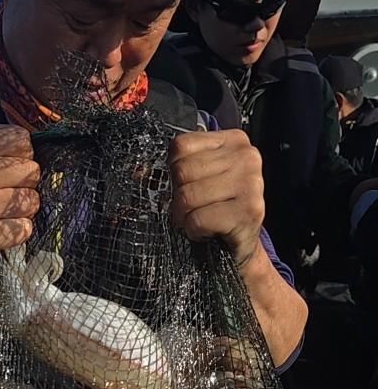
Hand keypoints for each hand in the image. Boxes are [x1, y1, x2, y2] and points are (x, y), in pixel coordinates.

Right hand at [0, 125, 40, 269]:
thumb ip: (6, 147)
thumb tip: (48, 146)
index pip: (21, 138)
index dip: (20, 157)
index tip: (0, 172)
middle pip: (31, 168)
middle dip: (25, 184)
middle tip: (0, 196)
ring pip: (31, 198)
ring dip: (24, 209)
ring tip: (1, 212)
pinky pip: (25, 227)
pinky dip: (18, 231)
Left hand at [169, 129, 264, 268]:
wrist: (240, 246)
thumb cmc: (216, 210)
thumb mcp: (198, 181)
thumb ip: (174, 167)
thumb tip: (138, 172)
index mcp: (233, 141)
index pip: (181, 145)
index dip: (173, 171)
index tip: (188, 186)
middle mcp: (247, 157)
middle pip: (182, 171)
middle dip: (178, 197)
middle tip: (191, 210)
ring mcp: (250, 183)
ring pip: (187, 195)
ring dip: (185, 216)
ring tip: (199, 221)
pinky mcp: (248, 210)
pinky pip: (198, 219)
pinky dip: (194, 230)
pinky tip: (207, 231)